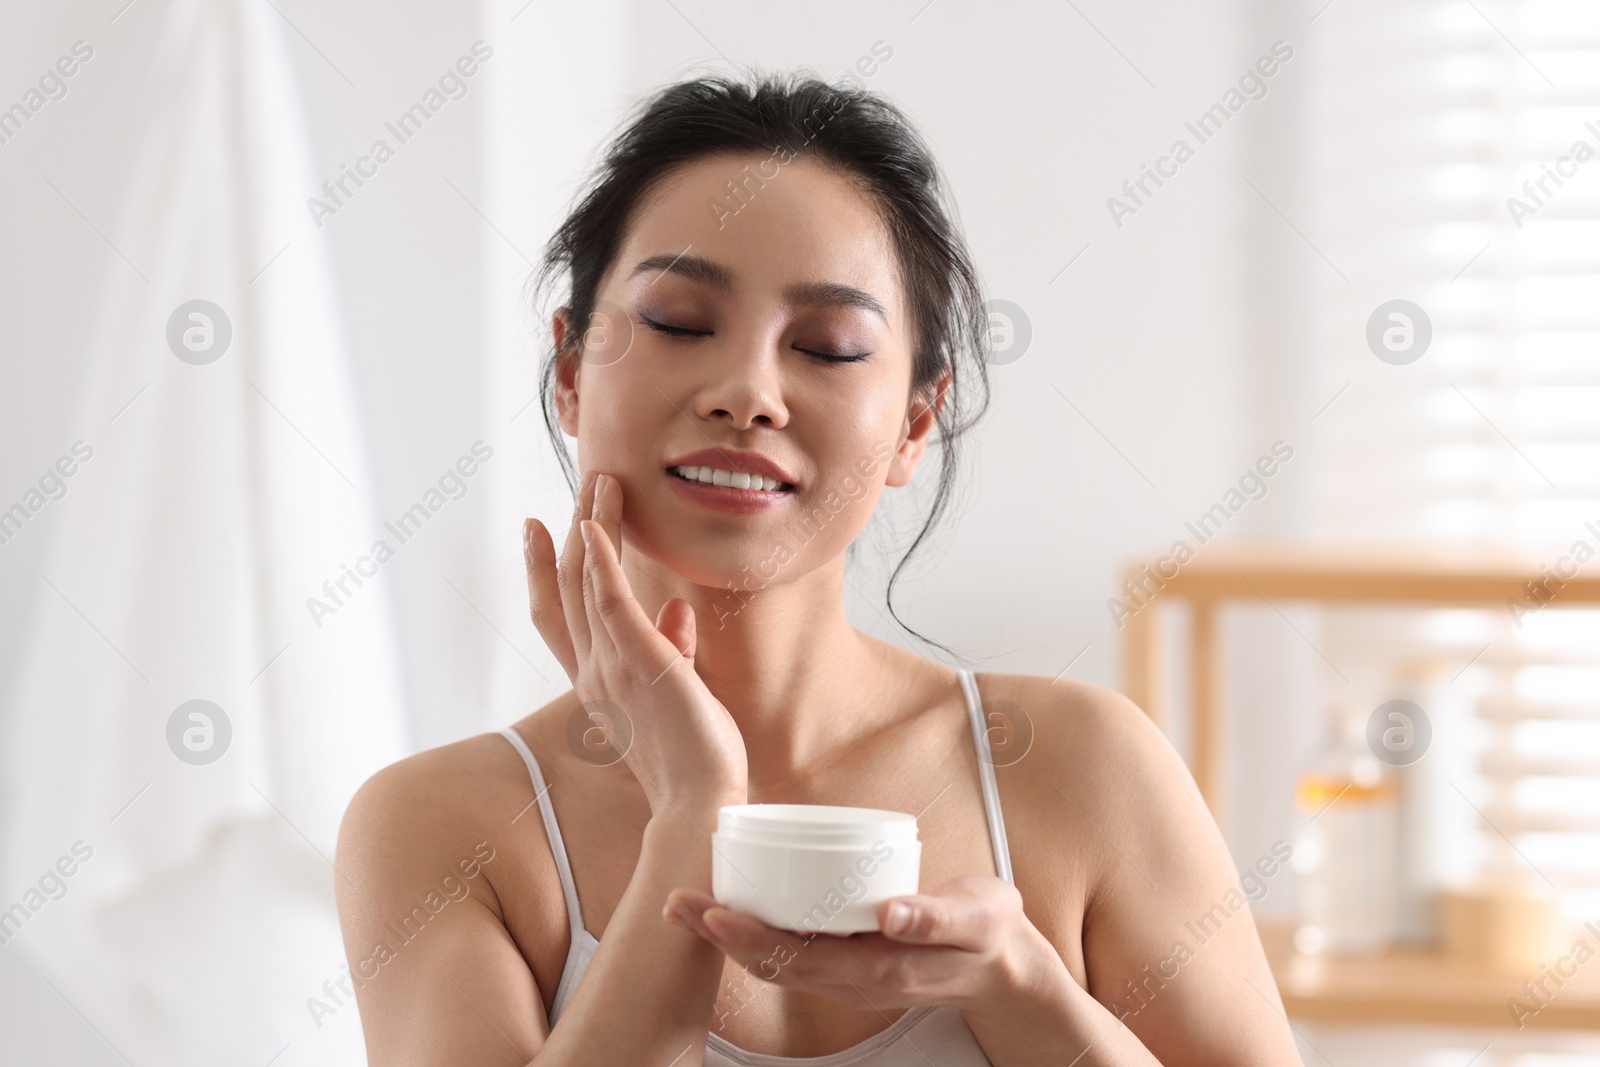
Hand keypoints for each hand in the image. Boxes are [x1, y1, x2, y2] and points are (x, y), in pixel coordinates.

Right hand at [524, 471, 748, 816]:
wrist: (699, 807)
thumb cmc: (693, 759)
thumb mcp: (676, 695)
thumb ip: (671, 649)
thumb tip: (677, 610)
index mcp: (596, 683)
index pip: (556, 616)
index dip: (540, 568)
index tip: (535, 526)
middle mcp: (593, 671)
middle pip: (568, 585)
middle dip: (573, 527)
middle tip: (582, 480)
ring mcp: (613, 666)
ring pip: (587, 581)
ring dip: (593, 525)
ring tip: (601, 480)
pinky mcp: (643, 663)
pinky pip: (612, 603)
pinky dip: (602, 561)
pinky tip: (597, 526)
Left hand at [660, 875, 1045, 1013]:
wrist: (1005, 967)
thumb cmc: (989, 932)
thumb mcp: (977, 917)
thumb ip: (937, 916)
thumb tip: (890, 913)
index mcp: (879, 968)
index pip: (800, 957)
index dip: (751, 938)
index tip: (713, 913)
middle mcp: (854, 980)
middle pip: (773, 964)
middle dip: (721, 936)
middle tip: (676, 903)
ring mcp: (849, 976)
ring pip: (777, 963)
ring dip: (730, 937)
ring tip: (688, 906)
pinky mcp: (849, 963)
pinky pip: (793, 955)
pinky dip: (757, 934)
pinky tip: (735, 908)